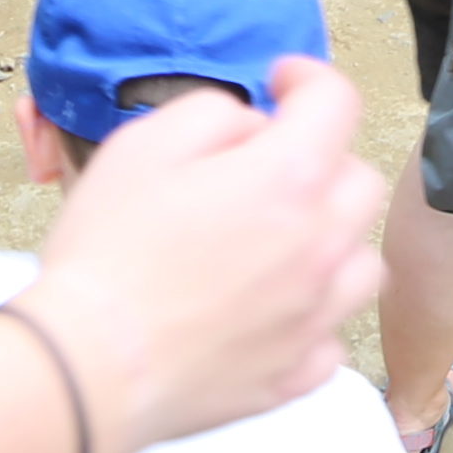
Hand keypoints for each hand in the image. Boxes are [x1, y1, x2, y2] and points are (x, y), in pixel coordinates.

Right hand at [20, 56, 387, 452]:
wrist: (90, 366)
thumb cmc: (109, 254)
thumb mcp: (145, 143)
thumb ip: (216, 114)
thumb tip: (255, 129)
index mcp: (288, 178)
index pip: (337, 101)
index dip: (307, 79)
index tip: (279, 84)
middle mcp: (320, 245)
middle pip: (359, 180)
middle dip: (321, 159)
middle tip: (267, 167)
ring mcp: (315, 315)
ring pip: (361, 261)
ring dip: (331, 238)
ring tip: (277, 241)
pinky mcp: (298, 373)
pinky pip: (333, 333)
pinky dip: (312, 314)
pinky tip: (268, 308)